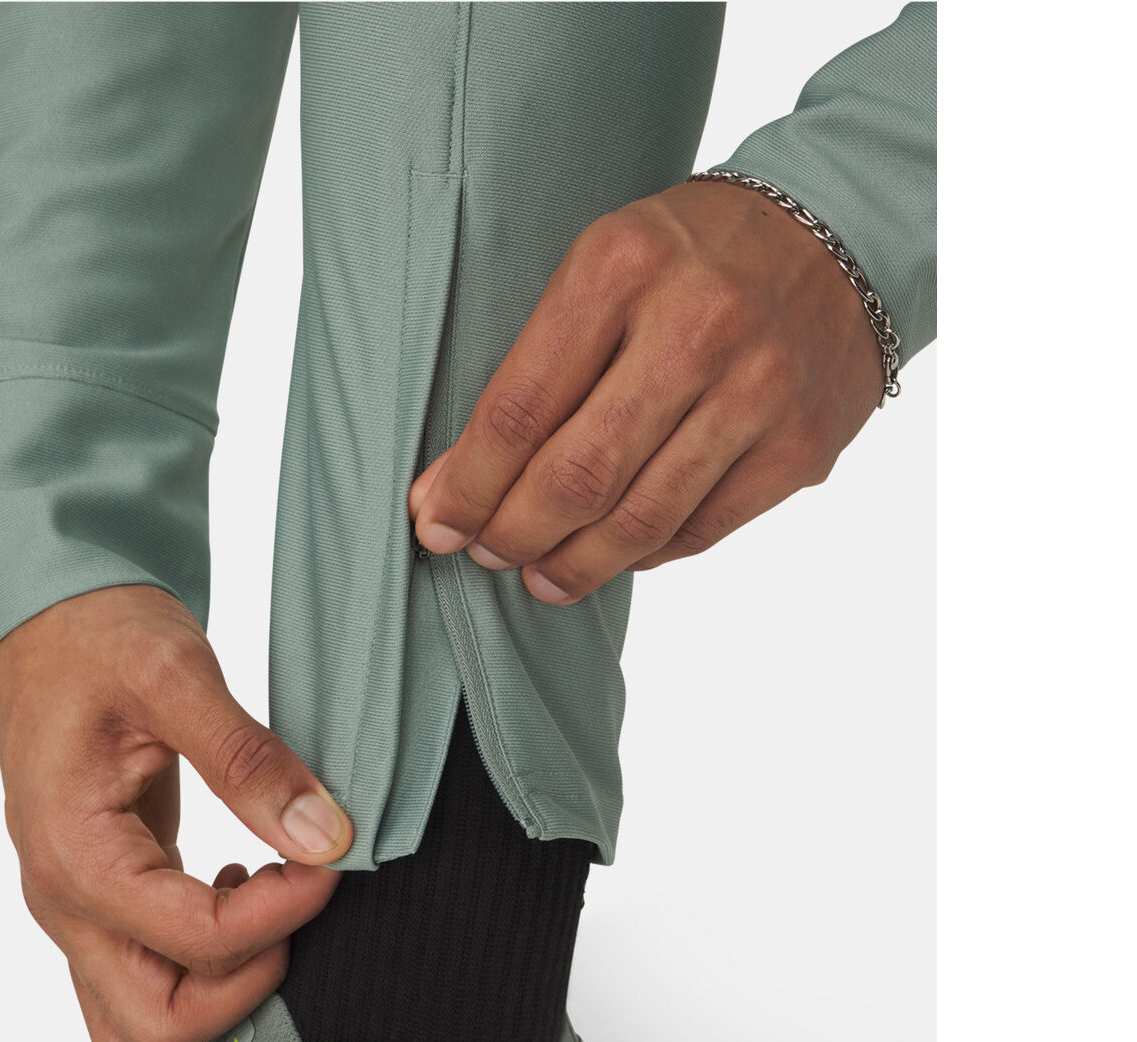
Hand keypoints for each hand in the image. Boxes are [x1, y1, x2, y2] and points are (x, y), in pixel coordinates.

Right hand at [0, 585, 352, 1041]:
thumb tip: (326, 837)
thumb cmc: (95, 637)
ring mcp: (75, 915)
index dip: (284, 913)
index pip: (197, 942)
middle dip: (248, 983)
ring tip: (260, 902)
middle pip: (159, 1027)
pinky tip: (233, 892)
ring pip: (143, 1028)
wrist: (41, 621)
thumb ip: (249, 761)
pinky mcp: (98, 906)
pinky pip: (138, 988)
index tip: (329, 856)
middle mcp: (63, 905)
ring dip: (219, 992)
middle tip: (294, 896)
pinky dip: (197, 974)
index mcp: (75, 854)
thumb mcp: (175, 675)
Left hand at [409, 179, 884, 599]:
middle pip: (577, 476)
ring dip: (573, 565)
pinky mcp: (801, 444)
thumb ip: (532, 371)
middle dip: (514, 533)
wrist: (842, 229)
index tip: (435, 524)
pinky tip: (614, 553)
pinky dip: (644, 554)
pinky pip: (699, 530)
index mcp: (622, 267)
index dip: (468, 485)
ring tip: (540, 576)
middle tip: (487, 553)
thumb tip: (449, 490)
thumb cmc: (692, 257)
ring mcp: (758, 390)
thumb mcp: (604, 268)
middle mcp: (696, 326)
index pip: (519, 408)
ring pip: (639, 521)